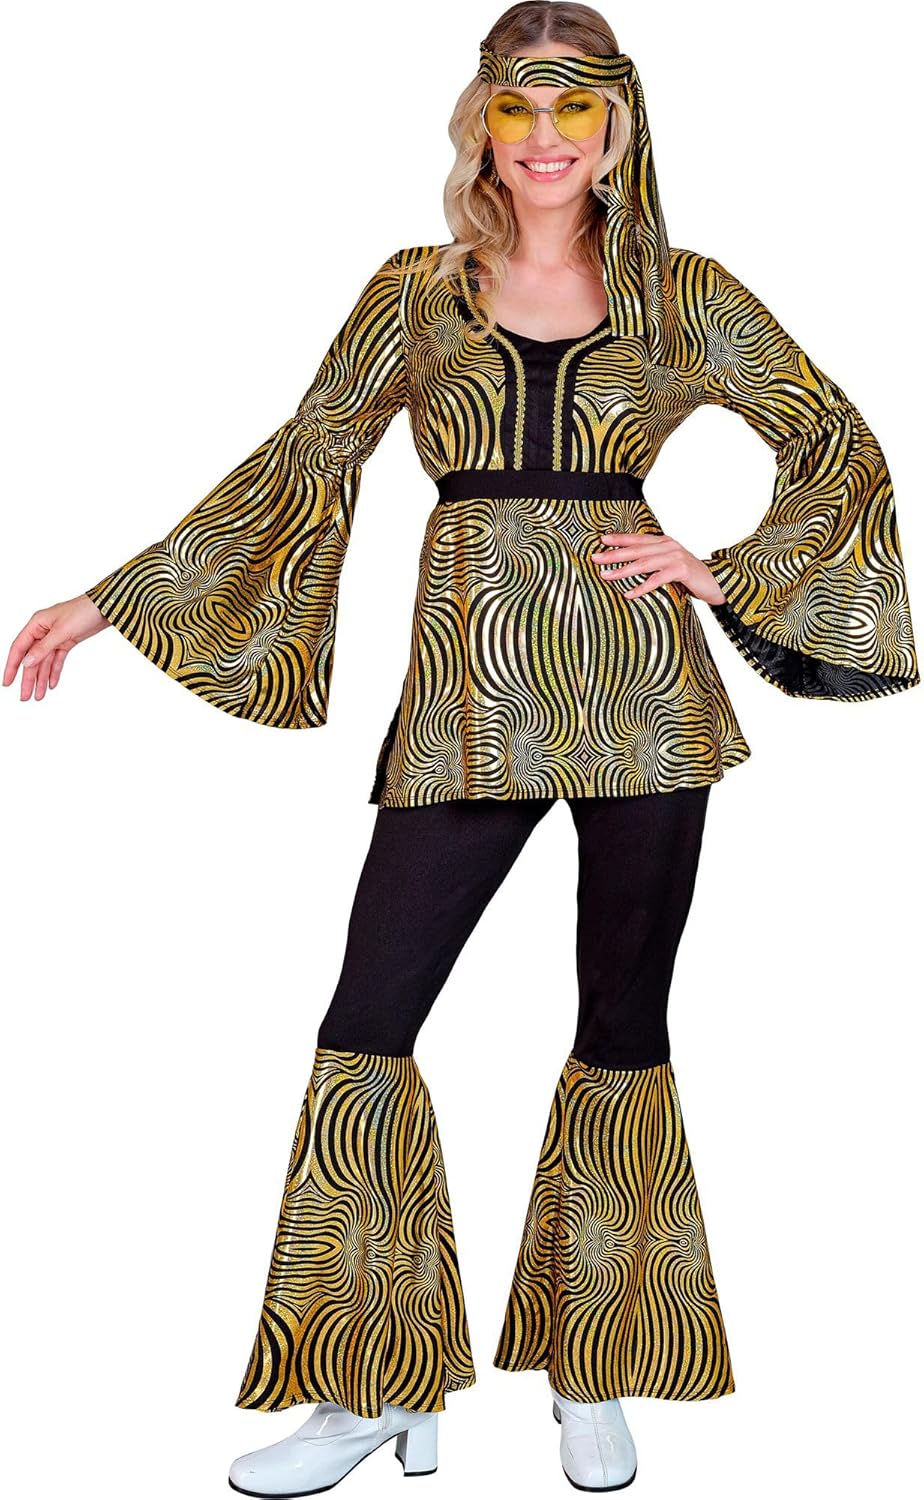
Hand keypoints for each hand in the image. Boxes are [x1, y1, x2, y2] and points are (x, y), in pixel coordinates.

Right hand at [4, 594, 108, 702]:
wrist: (104, 608)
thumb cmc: (82, 612)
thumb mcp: (61, 632)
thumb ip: (43, 648)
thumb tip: (27, 662)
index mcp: (36, 624)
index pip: (19, 648)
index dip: (12, 666)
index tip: (7, 682)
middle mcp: (42, 631)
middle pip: (31, 659)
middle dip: (28, 678)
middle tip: (25, 697)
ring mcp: (54, 637)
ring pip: (44, 662)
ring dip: (41, 678)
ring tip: (38, 696)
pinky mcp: (66, 642)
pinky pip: (56, 660)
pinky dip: (54, 671)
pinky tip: (51, 684)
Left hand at [590, 532, 726, 605]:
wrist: (716, 581)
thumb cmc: (689, 576)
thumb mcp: (669, 565)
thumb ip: (653, 562)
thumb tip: (628, 567)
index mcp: (664, 542)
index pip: (638, 538)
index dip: (619, 539)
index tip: (601, 540)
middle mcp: (668, 546)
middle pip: (636, 549)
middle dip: (614, 554)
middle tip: (596, 558)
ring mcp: (675, 557)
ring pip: (644, 563)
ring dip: (623, 571)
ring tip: (606, 576)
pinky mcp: (681, 570)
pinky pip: (657, 579)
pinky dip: (641, 587)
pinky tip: (628, 594)